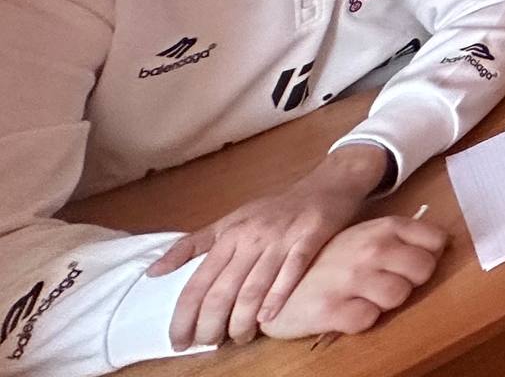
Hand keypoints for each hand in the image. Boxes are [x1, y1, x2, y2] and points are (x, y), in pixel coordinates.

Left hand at [156, 145, 386, 343]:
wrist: (326, 184)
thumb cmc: (274, 209)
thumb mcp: (230, 220)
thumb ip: (193, 246)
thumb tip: (153, 273)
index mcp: (228, 234)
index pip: (197, 283)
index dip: (184, 317)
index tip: (178, 342)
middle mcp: (251, 237)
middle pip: (223, 291)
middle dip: (211, 326)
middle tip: (209, 344)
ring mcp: (282, 238)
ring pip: (254, 288)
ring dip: (243, 321)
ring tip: (239, 339)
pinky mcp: (310, 237)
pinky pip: (292, 271)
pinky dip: (277, 297)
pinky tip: (268, 318)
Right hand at [260, 215, 446, 340]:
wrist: (271, 282)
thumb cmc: (325, 259)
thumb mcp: (362, 236)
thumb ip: (397, 239)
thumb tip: (441, 246)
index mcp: (382, 228)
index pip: (435, 240)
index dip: (430, 256)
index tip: (413, 263)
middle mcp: (370, 248)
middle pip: (424, 270)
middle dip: (411, 281)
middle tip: (388, 283)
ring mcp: (351, 278)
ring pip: (399, 295)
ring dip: (386, 302)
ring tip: (364, 297)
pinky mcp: (332, 309)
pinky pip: (369, 319)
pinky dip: (362, 319)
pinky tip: (347, 311)